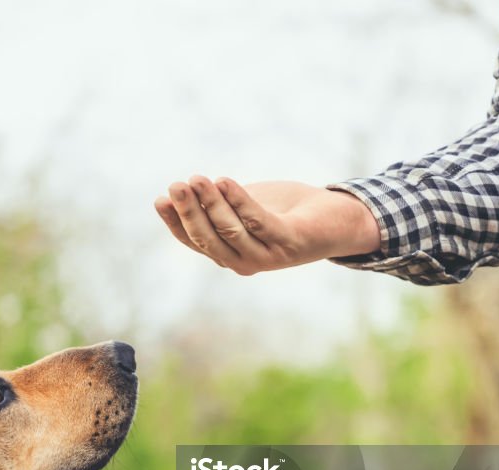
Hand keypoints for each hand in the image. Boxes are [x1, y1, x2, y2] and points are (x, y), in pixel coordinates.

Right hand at [154, 177, 380, 274]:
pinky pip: (257, 221)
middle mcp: (244, 262)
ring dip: (210, 204)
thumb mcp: (246, 206)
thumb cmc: (287, 211)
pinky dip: (239, 201)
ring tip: (197, 179)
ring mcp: (268, 256)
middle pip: (208, 239)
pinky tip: (224, 182)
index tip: (160, 199)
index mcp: (229, 254)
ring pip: (229, 230)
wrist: (337, 219)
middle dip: (189, 211)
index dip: (175, 222)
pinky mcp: (289, 242)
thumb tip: (181, 192)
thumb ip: (218, 204)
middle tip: (175, 186)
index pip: (194, 241)